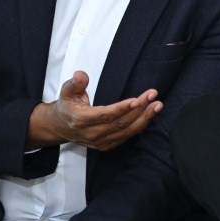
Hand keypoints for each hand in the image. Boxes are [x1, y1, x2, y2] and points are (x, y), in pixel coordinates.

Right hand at [29, 71, 161, 150]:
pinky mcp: (107, 145)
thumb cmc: (67, 107)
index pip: (105, 115)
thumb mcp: (66, 92)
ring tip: (157, 105)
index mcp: (81, 120)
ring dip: (145, 118)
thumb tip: (81, 75)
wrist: (62, 127)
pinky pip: (127, 136)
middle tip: (153, 96)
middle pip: (120, 123)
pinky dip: (140, 125)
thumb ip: (74, 83)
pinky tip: (150, 115)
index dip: (122, 108)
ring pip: (127, 131)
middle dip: (140, 109)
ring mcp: (101, 142)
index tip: (137, 99)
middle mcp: (92, 133)